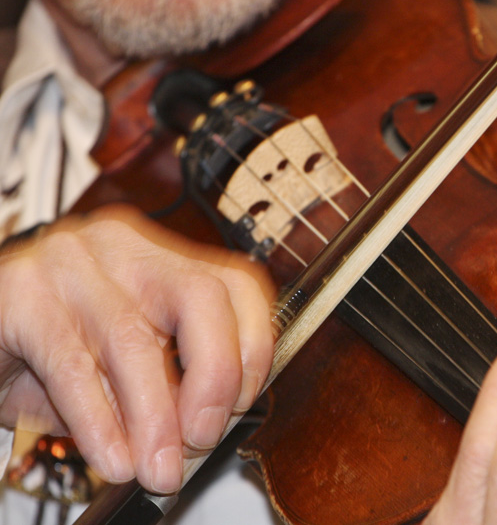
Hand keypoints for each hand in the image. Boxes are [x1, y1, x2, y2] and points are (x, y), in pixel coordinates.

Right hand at [0, 205, 274, 493]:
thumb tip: (207, 429)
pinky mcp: (19, 295)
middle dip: (214, 377)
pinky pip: (73, 366)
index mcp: (159, 256)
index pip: (237, 284)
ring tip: (158, 468)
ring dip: (154, 418)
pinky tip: (113, 457)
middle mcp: (122, 249)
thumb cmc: (44, 349)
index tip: (241, 402)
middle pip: (201, 298)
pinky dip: (100, 422)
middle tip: (204, 438)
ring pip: (135, 341)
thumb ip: (168, 381)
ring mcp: (69, 264)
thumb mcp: (121, 363)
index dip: (253, 348)